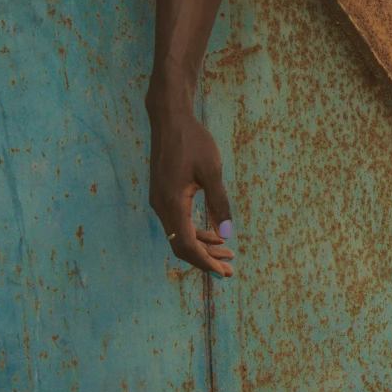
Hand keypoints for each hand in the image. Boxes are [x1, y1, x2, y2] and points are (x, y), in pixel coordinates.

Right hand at [148, 98, 234, 277]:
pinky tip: (214, 234)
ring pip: (180, 235)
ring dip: (203, 246)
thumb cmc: (193, 141)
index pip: (187, 245)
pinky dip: (196, 232)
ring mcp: (160, 201)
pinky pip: (179, 222)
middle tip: (231, 270)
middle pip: (182, 245)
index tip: (224, 272)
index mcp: (172, 202)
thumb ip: (219, 203)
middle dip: (207, 259)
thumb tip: (227, 234)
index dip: (206, 262)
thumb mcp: (212, 171)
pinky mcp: (163, 195)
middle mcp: (161, 206)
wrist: (169, 118)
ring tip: (228, 254)